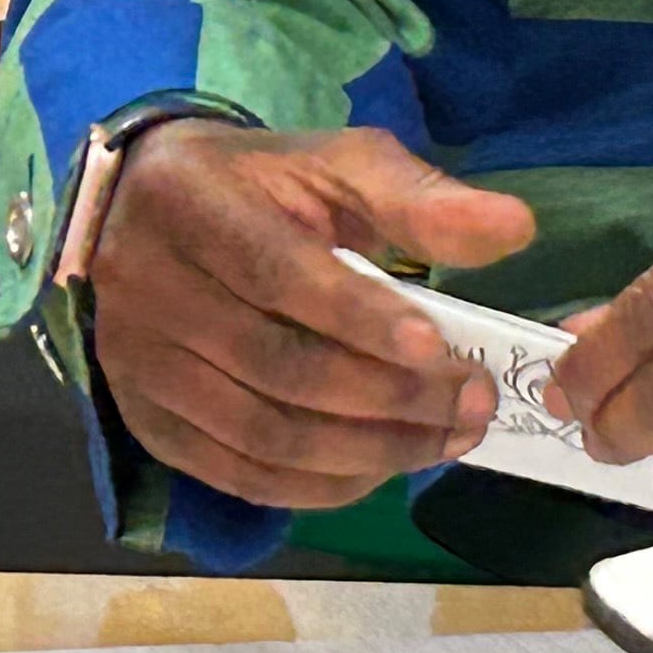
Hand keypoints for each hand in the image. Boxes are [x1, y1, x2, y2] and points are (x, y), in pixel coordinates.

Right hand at [89, 120, 535, 511]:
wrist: (142, 213)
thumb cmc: (257, 186)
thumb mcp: (332, 165)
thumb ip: (418, 199)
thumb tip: (514, 229)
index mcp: (191, 205)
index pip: (280, 276)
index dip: (362, 319)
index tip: (440, 348)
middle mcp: (146, 289)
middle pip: (277, 367)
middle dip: (387, 397)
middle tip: (471, 405)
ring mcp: (138, 364)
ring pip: (261, 434)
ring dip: (366, 451)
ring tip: (444, 440)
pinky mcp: (146, 420)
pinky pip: (238, 475)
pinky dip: (318, 486)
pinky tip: (379, 469)